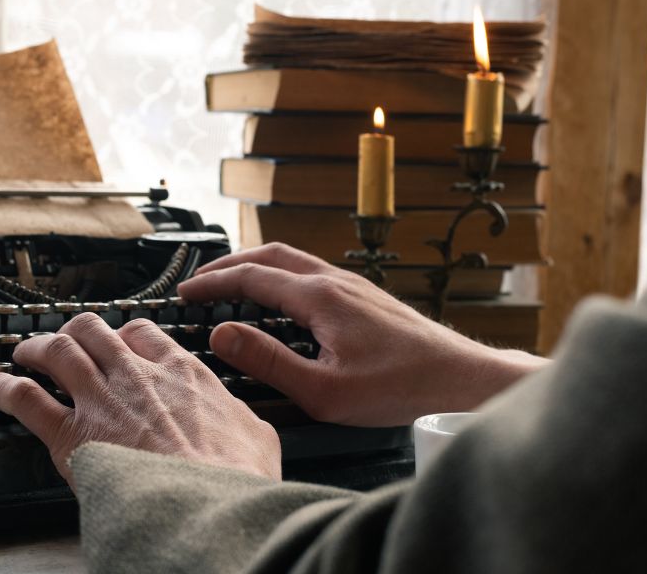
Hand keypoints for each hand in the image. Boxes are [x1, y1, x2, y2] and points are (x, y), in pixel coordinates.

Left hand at [0, 313, 281, 485]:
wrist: (207, 507)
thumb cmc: (234, 478)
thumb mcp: (258, 436)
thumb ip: (242, 418)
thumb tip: (246, 422)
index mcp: (181, 372)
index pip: (142, 333)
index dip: (124, 335)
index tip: (118, 344)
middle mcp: (136, 375)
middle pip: (93, 330)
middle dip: (74, 332)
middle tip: (66, 341)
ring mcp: (100, 400)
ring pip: (57, 351)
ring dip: (35, 348)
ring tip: (24, 353)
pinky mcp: (71, 435)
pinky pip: (26, 398)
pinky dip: (4, 388)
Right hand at [178, 243, 547, 426]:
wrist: (461, 378)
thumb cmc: (400, 388)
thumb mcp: (323, 390)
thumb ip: (267, 361)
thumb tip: (222, 335)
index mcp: (319, 297)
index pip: (250, 276)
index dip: (211, 283)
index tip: (185, 294)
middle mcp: (335, 280)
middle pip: (268, 255)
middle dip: (228, 264)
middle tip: (200, 281)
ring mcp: (353, 284)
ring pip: (292, 259)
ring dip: (255, 265)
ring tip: (232, 283)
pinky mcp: (365, 296)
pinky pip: (311, 271)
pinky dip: (280, 274)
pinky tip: (281, 298)